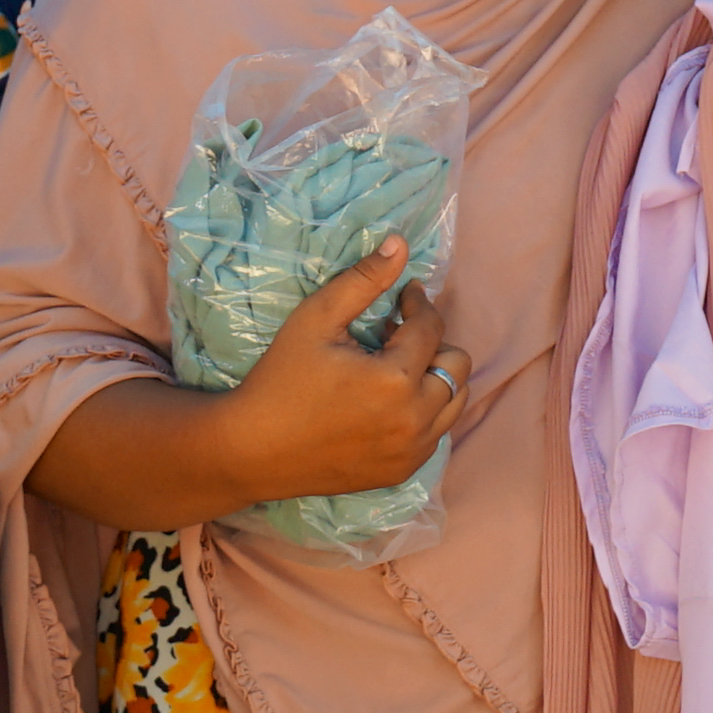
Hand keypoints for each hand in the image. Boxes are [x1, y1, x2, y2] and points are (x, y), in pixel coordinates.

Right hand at [214, 237, 467, 507]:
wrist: (254, 450)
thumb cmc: (281, 379)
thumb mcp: (316, 319)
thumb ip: (363, 279)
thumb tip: (401, 242)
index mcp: (395, 379)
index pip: (431, 327)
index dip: (418, 304)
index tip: (403, 297)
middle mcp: (414, 420)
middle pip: (457, 365)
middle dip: (432, 343)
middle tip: (394, 336)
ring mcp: (411, 451)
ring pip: (455, 401)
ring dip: (434, 377)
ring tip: (395, 367)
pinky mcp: (402, 471)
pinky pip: (436, 432)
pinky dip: (424, 410)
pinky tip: (388, 401)